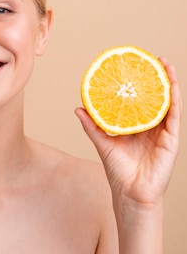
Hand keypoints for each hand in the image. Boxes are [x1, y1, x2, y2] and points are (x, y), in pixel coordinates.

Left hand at [75, 59, 180, 207]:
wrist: (130, 194)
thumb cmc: (118, 171)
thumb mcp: (103, 142)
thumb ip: (92, 125)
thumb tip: (78, 108)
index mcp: (137, 126)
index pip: (141, 100)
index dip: (142, 84)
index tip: (138, 66)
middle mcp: (152, 127)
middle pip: (156, 98)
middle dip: (158, 78)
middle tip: (155, 59)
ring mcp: (162, 133)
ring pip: (168, 103)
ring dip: (169, 84)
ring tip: (166, 66)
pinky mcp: (170, 141)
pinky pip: (173, 117)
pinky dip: (174, 101)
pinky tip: (173, 88)